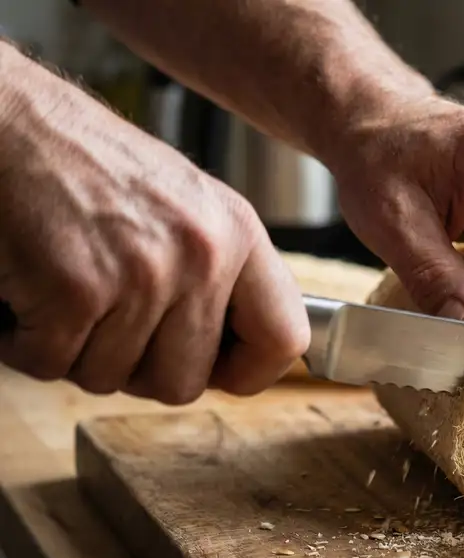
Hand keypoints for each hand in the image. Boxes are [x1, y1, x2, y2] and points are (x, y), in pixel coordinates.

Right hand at [0, 49, 308, 402]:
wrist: (5, 119)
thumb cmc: (86, 164)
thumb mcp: (185, 206)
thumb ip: (219, 275)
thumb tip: (234, 353)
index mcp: (238, 233)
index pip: (285, 339)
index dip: (248, 371)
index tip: (215, 369)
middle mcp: (203, 254)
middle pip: (185, 383)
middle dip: (137, 369)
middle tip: (106, 325)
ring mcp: (142, 274)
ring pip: (113, 379)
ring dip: (75, 352)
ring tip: (64, 293)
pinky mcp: (75, 290)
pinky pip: (52, 365)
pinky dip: (26, 343)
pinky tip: (28, 295)